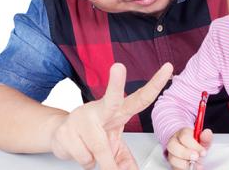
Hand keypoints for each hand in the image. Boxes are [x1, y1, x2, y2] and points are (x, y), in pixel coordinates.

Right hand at [50, 62, 172, 169]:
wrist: (60, 135)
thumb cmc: (93, 135)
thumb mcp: (114, 147)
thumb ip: (126, 161)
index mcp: (118, 110)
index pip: (141, 97)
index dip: (156, 84)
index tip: (168, 68)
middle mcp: (100, 109)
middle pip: (111, 98)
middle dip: (115, 83)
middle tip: (119, 66)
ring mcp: (81, 118)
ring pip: (99, 150)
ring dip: (98, 159)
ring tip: (91, 149)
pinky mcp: (66, 130)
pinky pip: (85, 158)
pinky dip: (86, 161)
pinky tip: (80, 148)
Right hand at [166, 127, 212, 169]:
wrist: (192, 152)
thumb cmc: (197, 144)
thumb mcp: (203, 140)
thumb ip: (206, 137)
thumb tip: (207, 132)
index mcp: (182, 133)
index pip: (184, 137)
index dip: (194, 145)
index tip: (203, 152)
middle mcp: (174, 141)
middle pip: (173, 146)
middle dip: (185, 153)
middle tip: (196, 157)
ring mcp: (171, 153)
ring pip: (172, 158)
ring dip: (184, 163)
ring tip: (195, 164)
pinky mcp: (172, 163)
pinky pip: (174, 167)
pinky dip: (183, 168)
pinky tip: (191, 168)